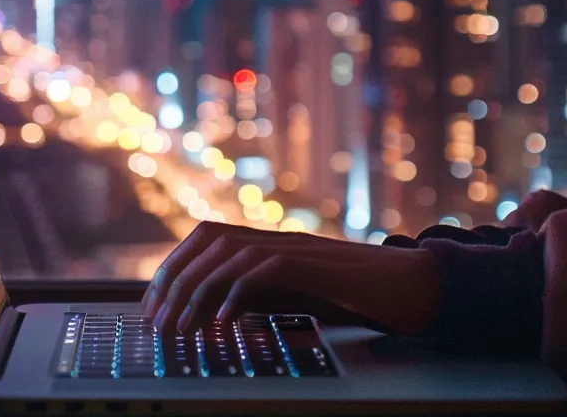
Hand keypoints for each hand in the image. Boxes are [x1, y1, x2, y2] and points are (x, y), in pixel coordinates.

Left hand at [141, 221, 441, 334]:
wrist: (414, 288)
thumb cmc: (359, 295)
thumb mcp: (297, 295)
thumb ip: (259, 296)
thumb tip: (211, 315)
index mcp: (271, 243)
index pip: (206, 238)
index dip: (172, 267)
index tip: (152, 304)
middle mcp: (279, 238)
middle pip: (208, 242)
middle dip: (173, 282)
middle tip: (157, 322)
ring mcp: (298, 247)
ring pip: (229, 254)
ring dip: (196, 292)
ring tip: (181, 329)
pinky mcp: (317, 264)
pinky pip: (265, 270)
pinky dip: (236, 295)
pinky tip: (223, 322)